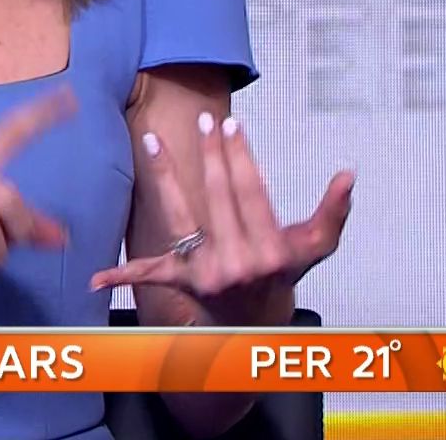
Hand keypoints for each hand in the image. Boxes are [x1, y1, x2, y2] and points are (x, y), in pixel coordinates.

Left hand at [89, 113, 352, 325]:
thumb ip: (334, 212)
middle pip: (218, 197)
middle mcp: (238, 264)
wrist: (257, 325)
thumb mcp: (315, 248)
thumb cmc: (284, 275)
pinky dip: (123, 276)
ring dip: (165, 176)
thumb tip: (349, 174)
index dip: (241, 157)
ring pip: (181, 216)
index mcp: (271, 252)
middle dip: (211, 154)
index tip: (233, 127)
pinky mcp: (182, 283)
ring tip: (151, 139)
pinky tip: (96, 276)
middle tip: (205, 121)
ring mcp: (207, 275)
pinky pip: (150, 274)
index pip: (251, 193)